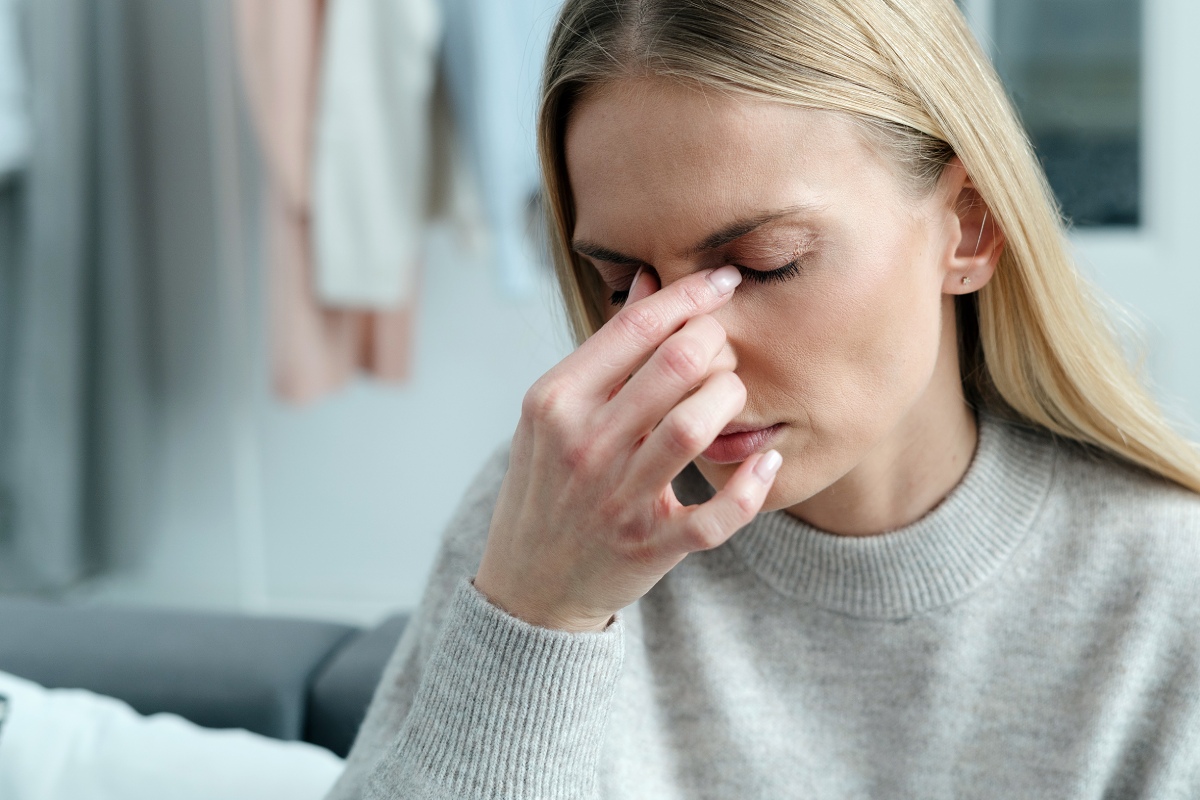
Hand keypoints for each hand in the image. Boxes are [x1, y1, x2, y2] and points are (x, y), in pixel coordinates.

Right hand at [473, 265, 782, 631]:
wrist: (528, 585)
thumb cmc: (549, 483)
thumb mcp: (557, 412)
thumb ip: (607, 350)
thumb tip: (650, 281)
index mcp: (556, 400)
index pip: (634, 329)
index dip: (689, 296)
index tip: (725, 280)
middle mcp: (582, 443)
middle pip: (674, 365)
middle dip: (716, 343)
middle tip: (725, 347)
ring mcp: (615, 497)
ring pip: (695, 427)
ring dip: (729, 399)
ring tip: (732, 395)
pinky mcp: (648, 545)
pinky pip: (715, 514)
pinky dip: (750, 486)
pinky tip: (765, 461)